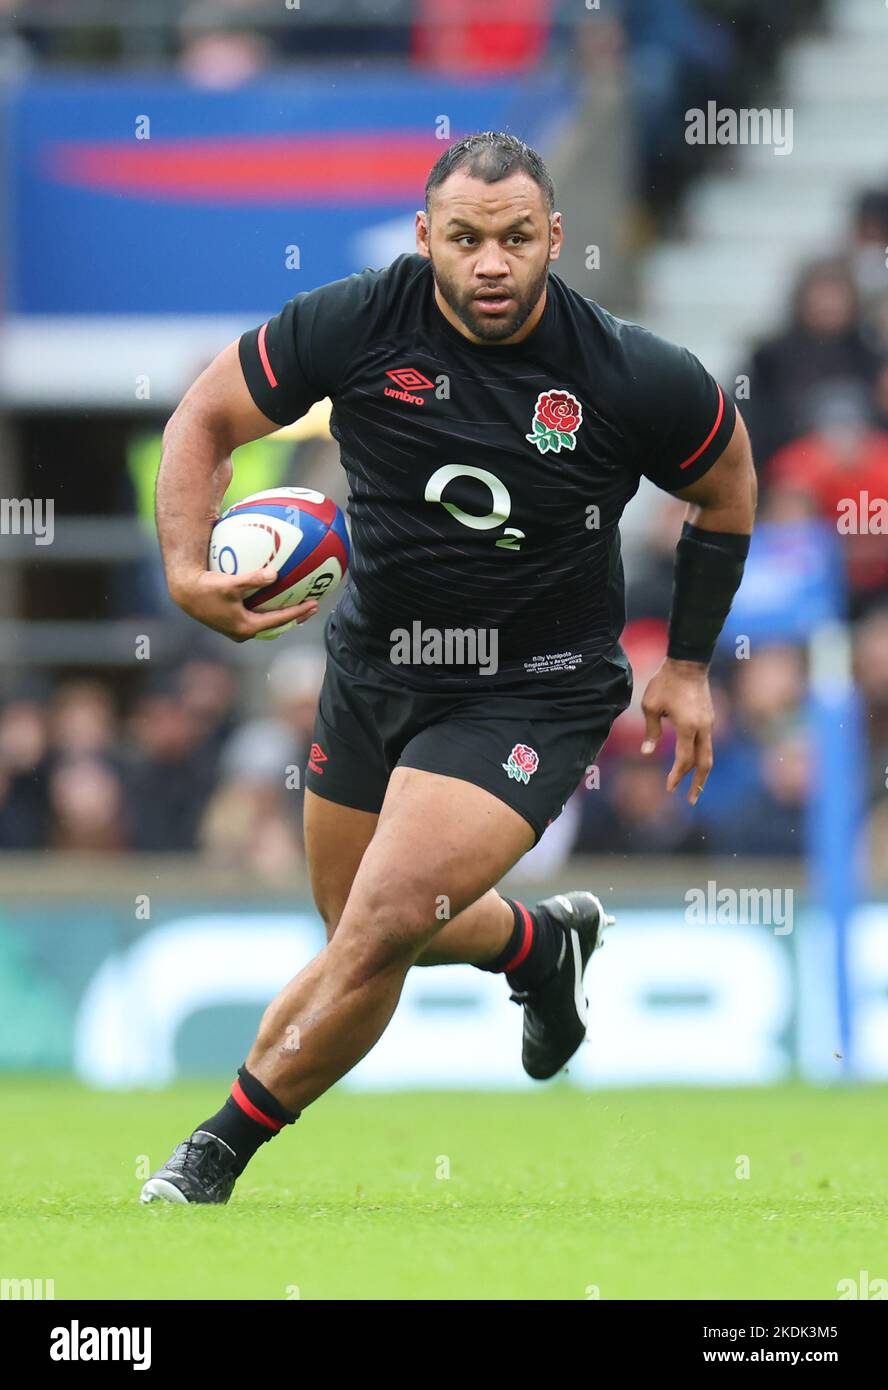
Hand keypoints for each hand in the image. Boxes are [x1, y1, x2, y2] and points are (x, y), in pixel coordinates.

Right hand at [169, 566, 319, 642]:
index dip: (298, 612)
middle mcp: (243, 631)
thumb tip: (274, 574)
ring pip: (268, 623)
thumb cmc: (206, 587)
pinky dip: (269, 609)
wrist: (185, 592)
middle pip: (277, 625)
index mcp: (246, 627)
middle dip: (296, 616)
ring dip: (283, 615)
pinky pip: (258, 616)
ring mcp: (237, 628)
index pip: (279, 620)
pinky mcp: (232, 621)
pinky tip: (275, 596)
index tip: (314, 604)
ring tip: (300, 605)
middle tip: (313, 607)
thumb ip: (252, 579)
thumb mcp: (230, 584)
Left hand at [640, 658, 713, 804]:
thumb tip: (647, 753)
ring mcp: (709, 723)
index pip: (684, 760)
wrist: (688, 662)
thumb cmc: (666, 683)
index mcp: (687, 727)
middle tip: (691, 800)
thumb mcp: (651, 706)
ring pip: (708, 755)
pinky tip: (693, 764)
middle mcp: (702, 728)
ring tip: (696, 788)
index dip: (677, 776)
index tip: (669, 788)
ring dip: (702, 773)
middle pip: (704, 763)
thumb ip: (651, 731)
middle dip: (698, 784)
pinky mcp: (709, 718)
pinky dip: (701, 758)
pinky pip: (707, 744)